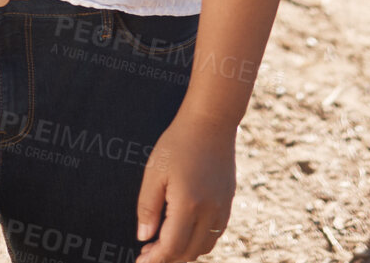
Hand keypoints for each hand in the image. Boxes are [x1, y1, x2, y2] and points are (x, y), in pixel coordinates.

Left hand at [135, 111, 236, 262]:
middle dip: (167, 258)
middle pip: (189, 252)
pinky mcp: (228, 201)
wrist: (211, 121)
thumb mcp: (154, 173)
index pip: (171, 247)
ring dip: (184, 251)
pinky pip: (215, 233)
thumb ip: (147, 208)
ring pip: (204, 246)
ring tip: (164, 243)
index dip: (155, 259)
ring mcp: (222, 207)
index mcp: (189, 204)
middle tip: (148, 252)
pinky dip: (199, 240)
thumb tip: (144, 237)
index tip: (140, 261)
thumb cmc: (178, 143)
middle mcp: (210, 211)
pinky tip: (184, 230)